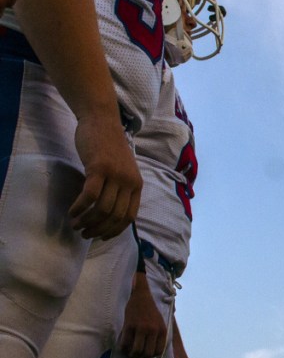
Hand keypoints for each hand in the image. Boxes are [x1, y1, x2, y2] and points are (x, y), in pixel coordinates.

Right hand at [70, 114, 141, 238]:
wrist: (101, 121)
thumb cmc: (108, 147)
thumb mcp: (122, 170)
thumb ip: (120, 189)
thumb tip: (110, 214)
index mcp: (137, 185)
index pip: (129, 217)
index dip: (115, 231)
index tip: (102, 237)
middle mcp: (129, 181)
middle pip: (115, 216)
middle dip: (98, 229)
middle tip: (84, 233)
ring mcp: (115, 175)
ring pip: (102, 208)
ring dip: (87, 221)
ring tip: (75, 224)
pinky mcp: (99, 168)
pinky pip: (89, 195)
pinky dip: (79, 207)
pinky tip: (72, 212)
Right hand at [118, 272, 167, 357]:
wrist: (141, 296)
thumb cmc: (150, 310)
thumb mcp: (159, 323)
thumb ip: (157, 336)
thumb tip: (150, 353)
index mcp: (162, 330)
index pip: (158, 351)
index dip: (151, 357)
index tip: (145, 356)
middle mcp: (153, 330)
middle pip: (147, 353)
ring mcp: (141, 328)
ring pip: (136, 350)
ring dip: (131, 355)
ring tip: (129, 354)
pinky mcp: (129, 325)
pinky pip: (125, 342)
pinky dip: (123, 348)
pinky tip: (122, 347)